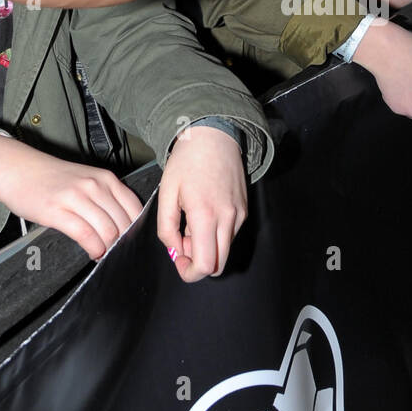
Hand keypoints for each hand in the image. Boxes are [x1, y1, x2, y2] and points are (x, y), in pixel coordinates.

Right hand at [0, 134, 141, 259]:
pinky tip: (92, 252)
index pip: (135, 208)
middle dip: (123, 242)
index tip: (135, 242)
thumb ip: (106, 198)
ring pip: (107, 231)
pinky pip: (85, 235)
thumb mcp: (86, 180)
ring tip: (104, 254)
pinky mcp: (57, 211)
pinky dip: (93, 248)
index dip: (137, 230)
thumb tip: (124, 226)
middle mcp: (95, 186)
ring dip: (109, 248)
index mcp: (106, 179)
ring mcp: (76, 197)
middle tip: (119, 253)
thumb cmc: (52, 178)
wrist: (18, 169)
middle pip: (123, 223)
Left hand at [156, 124, 247, 281]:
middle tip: (182, 243)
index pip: (206, 265)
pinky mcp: (244, 211)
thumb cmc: (187, 162)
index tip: (178, 260)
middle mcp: (228, 218)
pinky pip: (230, 236)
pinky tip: (203, 216)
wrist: (214, 138)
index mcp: (206, 215)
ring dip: (207, 249)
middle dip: (198, 263)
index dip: (190, 272)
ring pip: (225, 251)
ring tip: (191, 225)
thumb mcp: (166, 193)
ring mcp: (240, 215)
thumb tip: (174, 251)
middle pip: (219, 265)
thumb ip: (167, 228)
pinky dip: (216, 236)